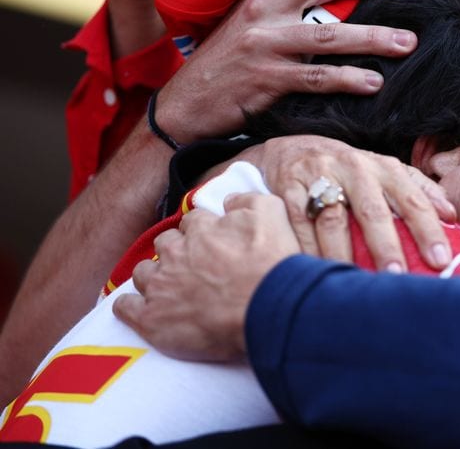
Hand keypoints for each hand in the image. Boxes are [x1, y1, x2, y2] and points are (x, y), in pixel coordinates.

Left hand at [113, 193, 298, 360]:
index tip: (212, 242)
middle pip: (164, 244)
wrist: (269, 308)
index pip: (192, 222)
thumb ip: (247, 200)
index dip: (202, 231)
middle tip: (195, 265)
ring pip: (142, 272)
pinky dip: (128, 306)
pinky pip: (125, 308)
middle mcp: (175, 254)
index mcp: (201, 230)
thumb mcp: (271, 213)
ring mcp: (161, 287)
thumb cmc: (272, 263)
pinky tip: (138, 307)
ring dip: (153, 276)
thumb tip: (229, 200)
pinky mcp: (152, 320)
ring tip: (170, 287)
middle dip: (175, 250)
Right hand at [154, 0, 423, 143]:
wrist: (186, 103)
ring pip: (330, 33)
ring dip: (375, 37)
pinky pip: (316, 77)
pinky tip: (375, 82)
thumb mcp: (257, 18)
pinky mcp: (265, 79)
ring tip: (410, 42)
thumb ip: (296, 0)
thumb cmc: (232, 58)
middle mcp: (265, 6)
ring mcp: (265, 43)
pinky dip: (349, 79)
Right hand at [238, 136, 454, 271]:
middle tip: (397, 277)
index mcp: (385, 168)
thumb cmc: (353, 170)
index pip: (412, 200)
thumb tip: (453, 215)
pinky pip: (300, 224)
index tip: (441, 259)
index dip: (427, 229)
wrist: (295, 149)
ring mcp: (320, 177)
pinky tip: (317, 274)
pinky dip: (307, 250)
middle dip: (385, 245)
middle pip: (372, 211)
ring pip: (333, 220)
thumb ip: (420, 190)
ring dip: (343, 254)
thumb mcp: (387, 171)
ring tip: (353, 283)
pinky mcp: (289, 189)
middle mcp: (355, 169)